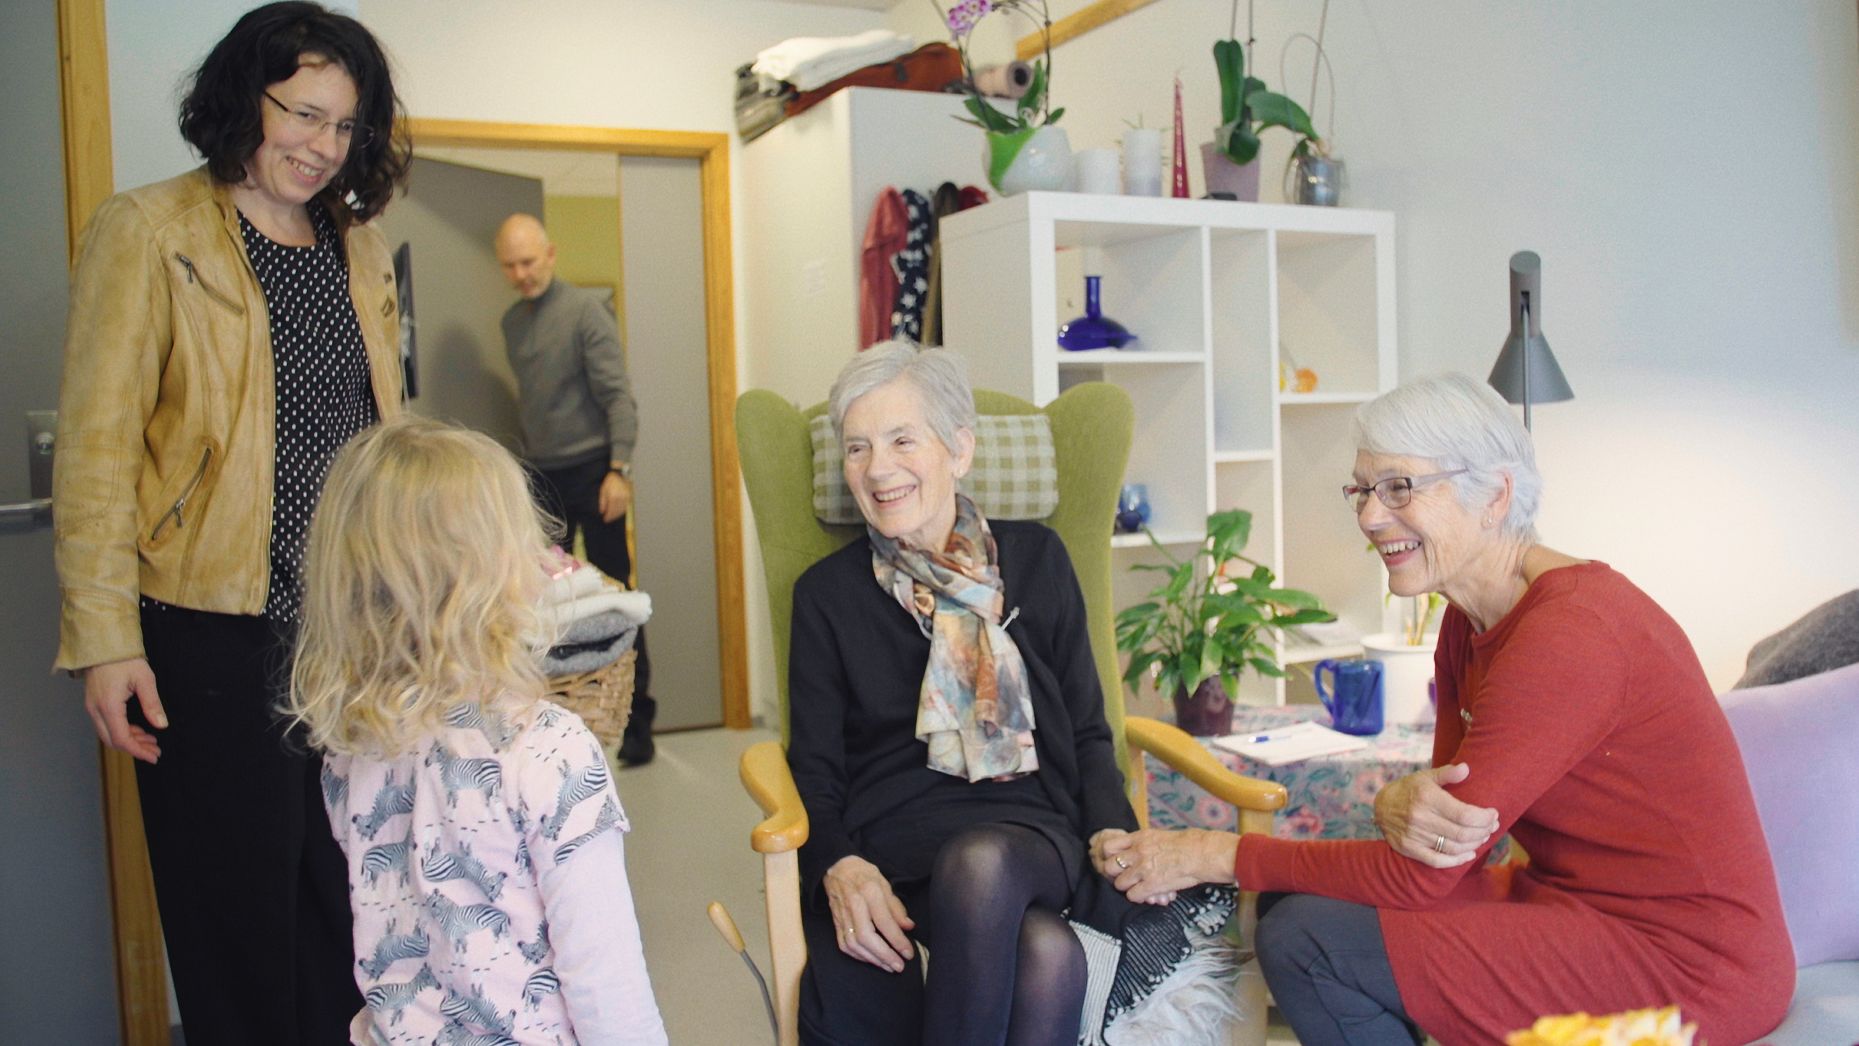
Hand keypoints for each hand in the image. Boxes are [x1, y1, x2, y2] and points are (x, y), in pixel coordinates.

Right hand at [83, 657, 164, 763]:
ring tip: (150, 741)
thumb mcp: (144, 679)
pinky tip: (138, 730)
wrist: (103, 643)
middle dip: (134, 748)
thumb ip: (152, 704)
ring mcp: (92, 707)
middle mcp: (95, 710)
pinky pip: (106, 724)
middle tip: (155, 750)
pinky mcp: (94, 703)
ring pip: (108, 734)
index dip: (138, 751)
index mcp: (108, 706)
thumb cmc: (123, 658)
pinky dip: (122, 730)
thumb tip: (161, 725)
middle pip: (112, 740)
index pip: (121, 738)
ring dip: (129, 740)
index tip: (153, 756)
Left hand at [597, 471, 631, 522]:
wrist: (619, 474)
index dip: (608, 516)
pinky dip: (621, 511)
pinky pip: (625, 506)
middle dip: (612, 516)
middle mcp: (621, 497)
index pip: (611, 509)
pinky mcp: (629, 496)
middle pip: (617, 511)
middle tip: (608, 520)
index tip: (605, 519)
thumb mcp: (603, 490)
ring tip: (612, 517)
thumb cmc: (609, 481)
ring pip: (622, 510)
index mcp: (613, 496)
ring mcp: (626, 497)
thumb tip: (602, 511)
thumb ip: (602, 501)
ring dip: (617, 515)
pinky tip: (618, 512)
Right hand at [823, 855, 915, 971]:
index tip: (908, 953)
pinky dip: (859, 956)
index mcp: (869, 891)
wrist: (836, 867)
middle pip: (866, 936)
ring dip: (872, 959)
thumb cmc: (864, 874)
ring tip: (888, 966)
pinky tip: (872, 960)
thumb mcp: (885, 883)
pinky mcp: (835, 923)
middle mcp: (854, 904)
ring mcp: (842, 915)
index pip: (884, 921)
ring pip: (854, 944)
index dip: (897, 940)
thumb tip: (908, 927)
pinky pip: (844, 945)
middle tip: (899, 966)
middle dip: (884, 955)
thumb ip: (896, 907)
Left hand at [1097, 828, 1236, 904]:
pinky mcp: (1152, 884)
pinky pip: (1132, 895)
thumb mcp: (1160, 835)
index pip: (1109, 847)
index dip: (1109, 857)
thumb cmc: (1187, 844)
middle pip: (1109, 866)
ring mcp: (1143, 869)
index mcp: (1139, 837)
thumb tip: (1135, 847)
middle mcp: (1138, 852)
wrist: (1202, 853)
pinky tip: (1146, 894)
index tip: (1115, 862)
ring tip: (1137, 887)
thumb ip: (1144, 842)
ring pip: (1119, 883)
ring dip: (1127, 887)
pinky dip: (1138, 897)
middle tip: (1124, 877)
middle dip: (1114, 874)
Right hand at [1374, 763, 1499, 867]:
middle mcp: (1420, 818)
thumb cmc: (1408, 789)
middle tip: (1492, 826)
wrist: (1380, 806)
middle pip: (1462, 833)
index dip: (1484, 818)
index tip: (1493, 814)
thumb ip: (1447, 773)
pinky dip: (1457, 861)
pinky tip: (1469, 854)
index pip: (1464, 814)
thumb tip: (1466, 768)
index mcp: (1426, 797)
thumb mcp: (1425, 776)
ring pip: (1453, 847)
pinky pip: (1438, 860)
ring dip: (1474, 844)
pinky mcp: (1409, 849)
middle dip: (1483, 831)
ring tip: (1483, 837)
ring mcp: (1414, 836)